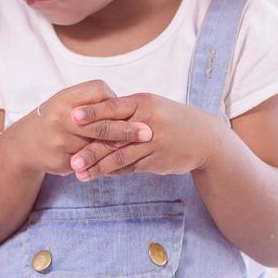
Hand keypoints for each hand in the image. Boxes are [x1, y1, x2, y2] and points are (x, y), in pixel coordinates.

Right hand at [4, 80, 151, 176]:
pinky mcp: (62, 162)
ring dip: (120, 149)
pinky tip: (119, 163)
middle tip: (148, 133)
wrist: (24, 144)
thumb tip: (128, 107)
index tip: (134, 108)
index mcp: (64, 99)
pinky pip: (90, 164)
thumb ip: (94, 101)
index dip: (115, 103)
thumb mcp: (68, 102)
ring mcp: (60, 142)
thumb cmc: (55, 118)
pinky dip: (106, 163)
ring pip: (98, 147)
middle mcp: (61, 119)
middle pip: (101, 125)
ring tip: (141, 149)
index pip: (98, 94)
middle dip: (127, 130)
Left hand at [68, 93, 223, 178]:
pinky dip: (113, 171)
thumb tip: (92, 115)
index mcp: (143, 103)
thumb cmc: (170, 119)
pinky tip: (98, 175)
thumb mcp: (152, 107)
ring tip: (80, 174)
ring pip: (121, 157)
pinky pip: (130, 167)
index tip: (72, 117)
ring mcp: (154, 143)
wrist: (205, 138)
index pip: (113, 107)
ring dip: (98, 168)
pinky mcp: (157, 161)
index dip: (93, 113)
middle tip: (72, 160)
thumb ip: (125, 111)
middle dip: (90, 151)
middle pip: (114, 137)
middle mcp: (148, 122)